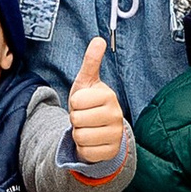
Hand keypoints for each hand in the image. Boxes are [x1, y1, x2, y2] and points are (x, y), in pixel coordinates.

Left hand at [64, 34, 127, 168]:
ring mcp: (116, 134)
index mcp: (108, 96)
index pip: (76, 102)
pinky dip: (84, 148)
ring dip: (79, 134)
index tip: (83, 104)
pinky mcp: (111, 151)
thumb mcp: (87, 82)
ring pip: (81, 137)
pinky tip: (92, 141)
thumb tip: (98, 39)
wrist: (100, 129)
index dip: (74, 104)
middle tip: (85, 117)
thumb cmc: (90, 103)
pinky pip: (86, 152)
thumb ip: (91, 62)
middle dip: (76, 120)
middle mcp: (116, 115)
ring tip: (88, 128)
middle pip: (77, 120)